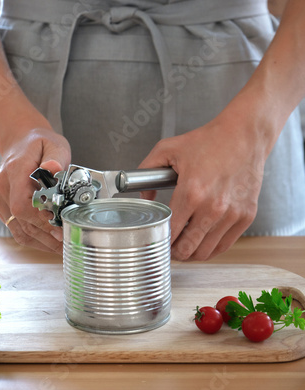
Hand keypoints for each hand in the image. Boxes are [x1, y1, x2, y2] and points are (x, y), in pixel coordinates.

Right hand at [0, 128, 70, 251]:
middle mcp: (2, 186)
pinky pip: (15, 227)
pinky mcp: (1, 205)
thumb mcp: (53, 144)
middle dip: (46, 236)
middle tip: (67, 245)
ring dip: (40, 242)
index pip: (22, 204)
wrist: (20, 141)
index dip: (40, 221)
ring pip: (17, 228)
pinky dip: (32, 238)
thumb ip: (55, 157)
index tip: (59, 230)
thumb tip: (53, 168)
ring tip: (60, 249)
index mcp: (15, 170)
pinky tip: (49, 242)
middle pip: (21, 220)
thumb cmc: (39, 144)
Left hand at [139, 115, 265, 260]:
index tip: (155, 241)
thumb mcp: (167, 149)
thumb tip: (144, 198)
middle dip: (173, 252)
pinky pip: (224, 246)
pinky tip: (201, 243)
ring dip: (191, 253)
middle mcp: (213, 207)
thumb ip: (146, 172)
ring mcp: (231, 214)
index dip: (160, 240)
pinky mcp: (246, 216)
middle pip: (187, 248)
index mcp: (191, 192)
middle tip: (167, 248)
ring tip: (183, 247)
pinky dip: (210, 249)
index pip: (170, 231)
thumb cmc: (209, 141)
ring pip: (205, 252)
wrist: (244, 136)